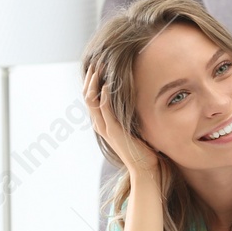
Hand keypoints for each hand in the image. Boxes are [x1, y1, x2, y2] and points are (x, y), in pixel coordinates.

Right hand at [83, 62, 160, 179]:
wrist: (144, 168)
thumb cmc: (142, 149)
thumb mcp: (133, 127)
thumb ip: (129, 115)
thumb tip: (136, 101)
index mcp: (103, 123)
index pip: (91, 98)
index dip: (92, 82)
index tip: (98, 67)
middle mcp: (100, 125)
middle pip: (87, 96)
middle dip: (91, 78)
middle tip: (96, 62)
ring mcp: (105, 128)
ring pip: (91, 101)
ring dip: (94, 83)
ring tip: (98, 68)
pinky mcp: (113, 131)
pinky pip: (104, 111)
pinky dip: (103, 97)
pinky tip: (106, 85)